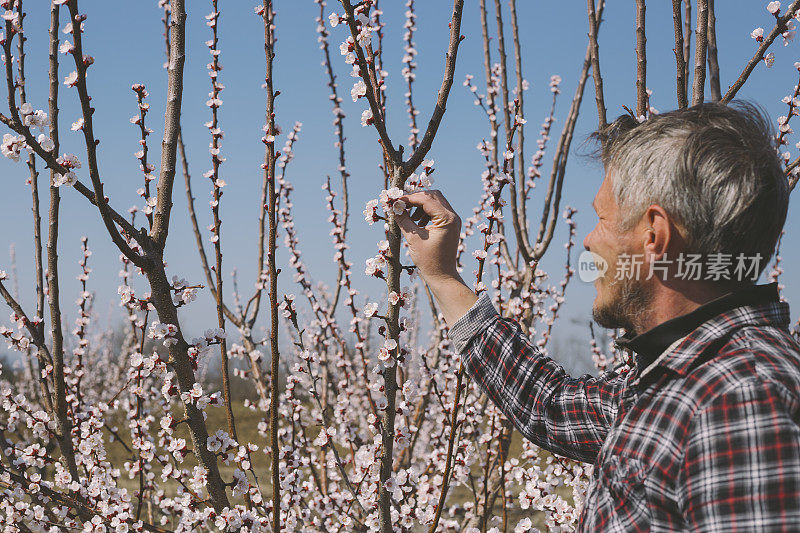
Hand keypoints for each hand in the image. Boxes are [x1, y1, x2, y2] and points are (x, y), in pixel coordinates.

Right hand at [396, 189, 477, 325]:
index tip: (395, 200)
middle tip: (400, 203)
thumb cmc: (428, 260)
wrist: (442, 276)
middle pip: (433, 196)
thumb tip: (394, 206)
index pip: (426, 199)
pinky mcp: (450, 225)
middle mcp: (453, 216)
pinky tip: (416, 222)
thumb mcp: (413, 238)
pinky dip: (425, 212)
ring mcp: (453, 220)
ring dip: (420, 205)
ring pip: (435, 201)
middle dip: (415, 198)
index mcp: (447, 219)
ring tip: (408, 215)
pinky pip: (437, 211)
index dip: (409, 198)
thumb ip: (403, 219)